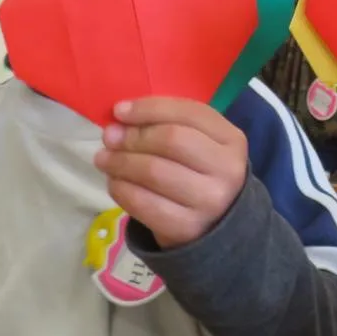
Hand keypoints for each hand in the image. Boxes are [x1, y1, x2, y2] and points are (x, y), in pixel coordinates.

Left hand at [94, 98, 247, 248]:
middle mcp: (227, 169)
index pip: (189, 113)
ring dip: (120, 162)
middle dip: (133, 136)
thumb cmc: (201, 173)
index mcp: (232, 140)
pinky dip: (121, 188)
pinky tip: (115, 182)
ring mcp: (208, 201)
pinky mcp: (186, 227)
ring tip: (104, 158)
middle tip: (109, 138)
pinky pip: (142, 202)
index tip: (119, 111)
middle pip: (171, 140)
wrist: (217, 225)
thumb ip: (168, 124)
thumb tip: (120, 118)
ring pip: (153, 171)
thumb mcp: (200, 143)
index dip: (149, 108)